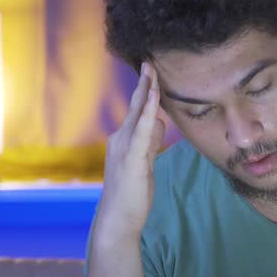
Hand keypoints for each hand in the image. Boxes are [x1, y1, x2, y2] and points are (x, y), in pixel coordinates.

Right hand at [93, 62, 167, 239]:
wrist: (117, 218)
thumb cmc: (131, 193)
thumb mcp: (144, 162)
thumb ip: (150, 141)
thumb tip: (159, 121)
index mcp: (123, 139)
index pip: (137, 108)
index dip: (145, 89)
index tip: (152, 69)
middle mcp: (120, 138)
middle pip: (136, 104)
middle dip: (144, 81)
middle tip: (150, 58)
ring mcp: (124, 147)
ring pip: (138, 113)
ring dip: (146, 91)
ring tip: (153, 70)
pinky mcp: (132, 158)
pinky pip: (142, 131)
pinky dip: (147, 112)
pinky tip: (153, 97)